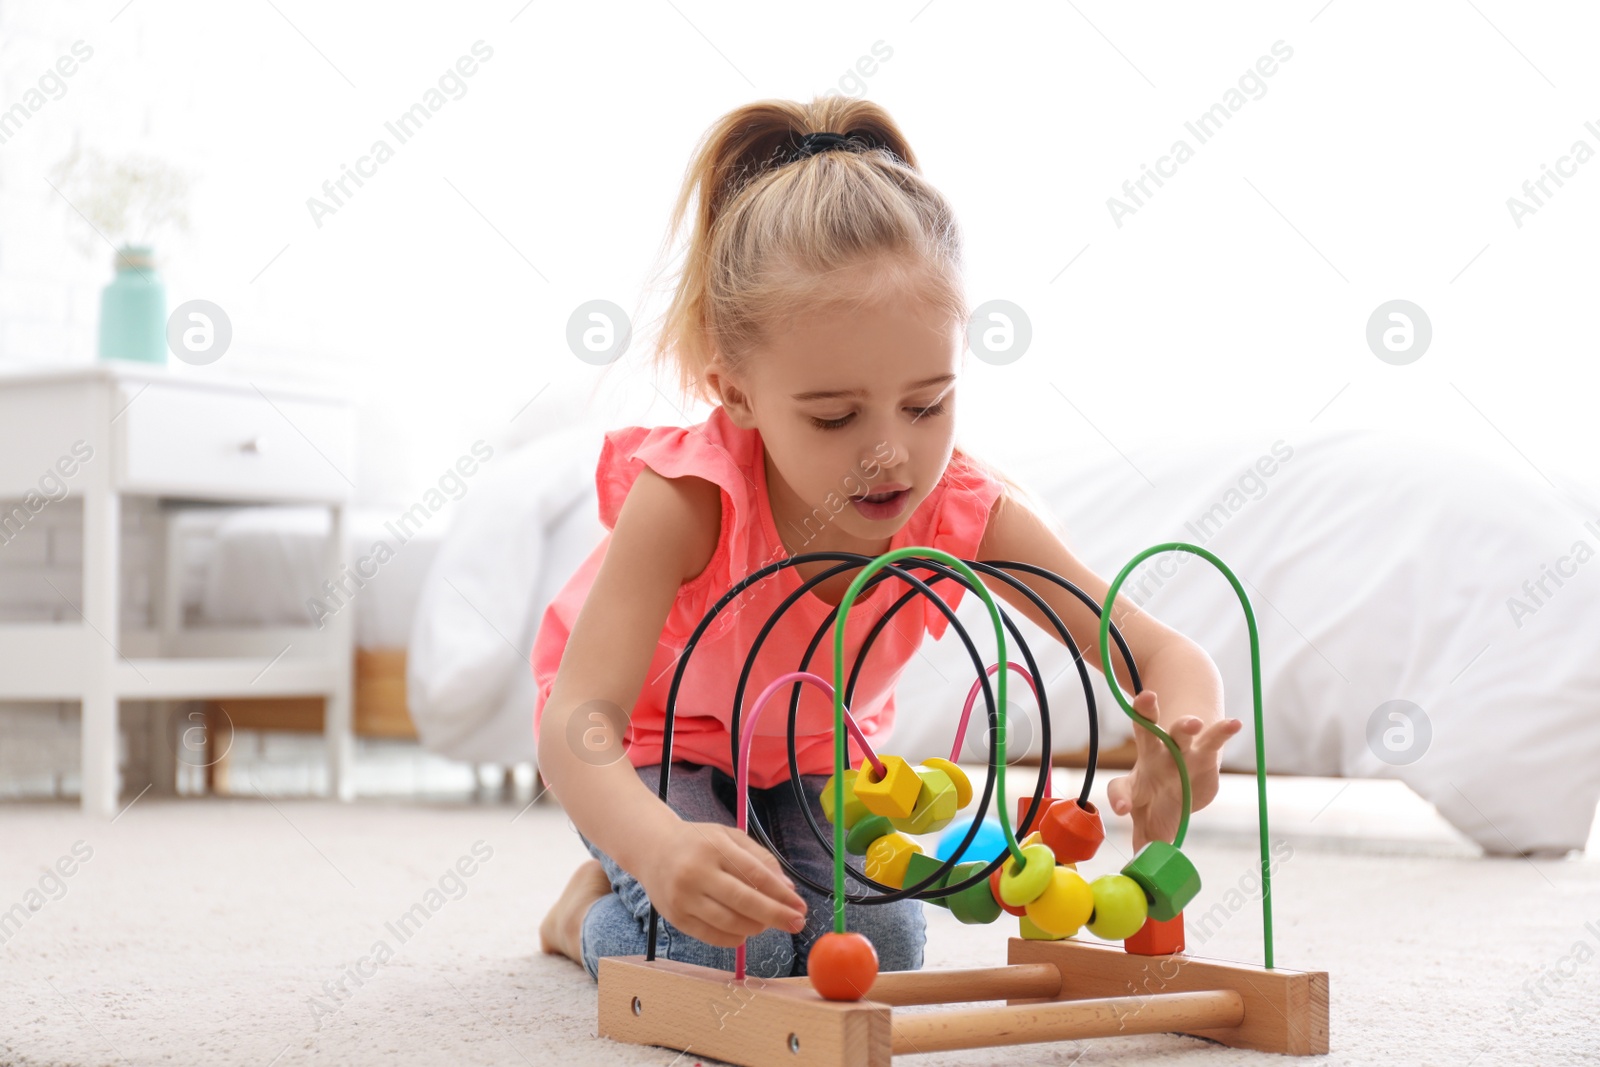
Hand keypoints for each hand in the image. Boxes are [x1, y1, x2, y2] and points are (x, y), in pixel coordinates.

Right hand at [636, 819, 808, 948]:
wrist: (652, 849)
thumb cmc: (698, 843)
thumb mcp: (729, 837)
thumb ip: (760, 858)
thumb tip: (787, 889)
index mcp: (715, 848)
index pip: (755, 874)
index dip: (781, 894)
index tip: (800, 906)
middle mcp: (697, 873)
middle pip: (744, 901)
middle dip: (775, 915)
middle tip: (797, 924)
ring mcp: (684, 897)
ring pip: (729, 923)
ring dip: (756, 927)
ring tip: (767, 923)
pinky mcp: (676, 918)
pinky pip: (712, 936)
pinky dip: (735, 938)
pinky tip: (745, 931)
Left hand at [1105, 689, 1242, 852]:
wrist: (1185, 772)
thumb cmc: (1161, 796)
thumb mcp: (1149, 819)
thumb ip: (1144, 842)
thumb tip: (1138, 876)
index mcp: (1137, 781)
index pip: (1122, 788)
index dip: (1119, 799)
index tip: (1121, 810)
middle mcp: (1156, 759)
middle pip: (1146, 736)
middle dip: (1145, 720)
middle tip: (1145, 703)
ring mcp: (1181, 752)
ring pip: (1180, 733)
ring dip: (1184, 726)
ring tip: (1191, 722)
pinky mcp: (1206, 753)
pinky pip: (1215, 739)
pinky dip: (1223, 731)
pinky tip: (1234, 723)